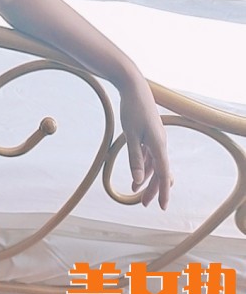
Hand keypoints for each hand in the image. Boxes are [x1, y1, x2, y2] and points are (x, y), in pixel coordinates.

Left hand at [117, 74, 172, 209]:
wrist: (134, 86)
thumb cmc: (132, 109)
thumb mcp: (131, 135)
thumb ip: (135, 158)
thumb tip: (139, 180)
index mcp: (158, 145)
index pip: (164, 174)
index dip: (163, 192)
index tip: (162, 207)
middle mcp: (161, 143)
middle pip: (160, 172)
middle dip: (153, 189)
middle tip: (144, 204)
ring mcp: (156, 138)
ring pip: (154, 164)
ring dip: (147, 178)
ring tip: (137, 191)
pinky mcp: (150, 133)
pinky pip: (150, 154)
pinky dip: (144, 165)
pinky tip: (138, 172)